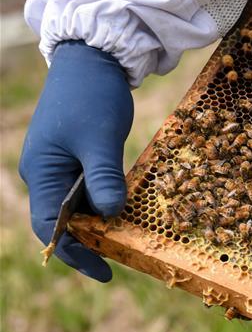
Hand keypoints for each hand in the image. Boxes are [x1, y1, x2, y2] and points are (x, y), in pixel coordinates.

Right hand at [18, 41, 132, 281]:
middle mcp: (47, 174)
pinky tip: (127, 214)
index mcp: (43, 172)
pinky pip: (90, 191)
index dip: (75, 253)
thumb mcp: (99, 139)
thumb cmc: (91, 97)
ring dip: (100, 225)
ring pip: (79, 208)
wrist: (93, 59)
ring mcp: (63, 166)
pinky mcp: (80, 157)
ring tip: (127, 243)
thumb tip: (111, 214)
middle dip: (90, 243)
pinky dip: (106, 204)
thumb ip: (103, 177)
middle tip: (123, 260)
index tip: (105, 272)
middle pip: (64, 222)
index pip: (51, 227)